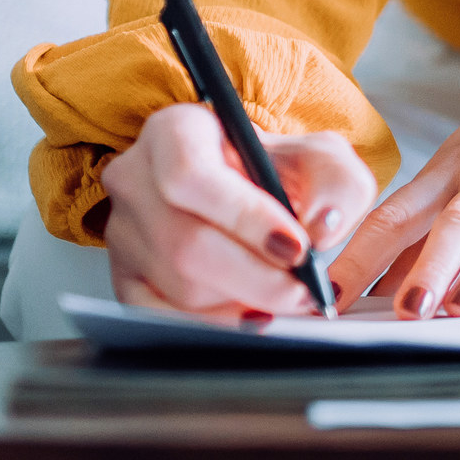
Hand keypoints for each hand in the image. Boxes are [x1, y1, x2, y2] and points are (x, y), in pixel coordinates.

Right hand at [102, 101, 378, 319]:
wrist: (245, 187)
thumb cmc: (275, 169)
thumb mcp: (319, 157)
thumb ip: (336, 182)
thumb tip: (322, 228)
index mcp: (174, 132)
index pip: (190, 176)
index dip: (243, 218)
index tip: (296, 247)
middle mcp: (135, 179)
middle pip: (183, 242)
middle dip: (254, 277)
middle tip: (302, 293)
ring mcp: (123, 232)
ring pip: (177, 285)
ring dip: (240, 303)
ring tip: (286, 299)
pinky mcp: (123, 277)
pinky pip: (160, 317)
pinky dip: (212, 327)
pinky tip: (251, 319)